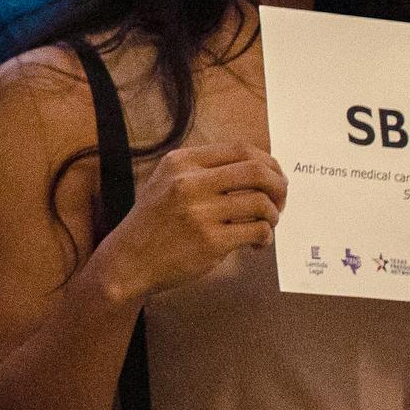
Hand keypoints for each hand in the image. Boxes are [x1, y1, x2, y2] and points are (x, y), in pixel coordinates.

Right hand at [93, 142, 284, 301]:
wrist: (128, 261)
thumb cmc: (154, 222)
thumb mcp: (167, 181)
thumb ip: (203, 170)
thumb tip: (258, 167)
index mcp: (181, 162)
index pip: (240, 149)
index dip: (267, 162)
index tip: (274, 177)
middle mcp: (189, 183)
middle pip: (256, 171)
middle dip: (279, 185)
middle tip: (280, 201)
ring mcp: (199, 213)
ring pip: (261, 202)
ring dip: (273, 215)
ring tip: (266, 225)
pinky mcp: (210, 242)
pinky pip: (256, 231)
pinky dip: (265, 237)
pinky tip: (256, 243)